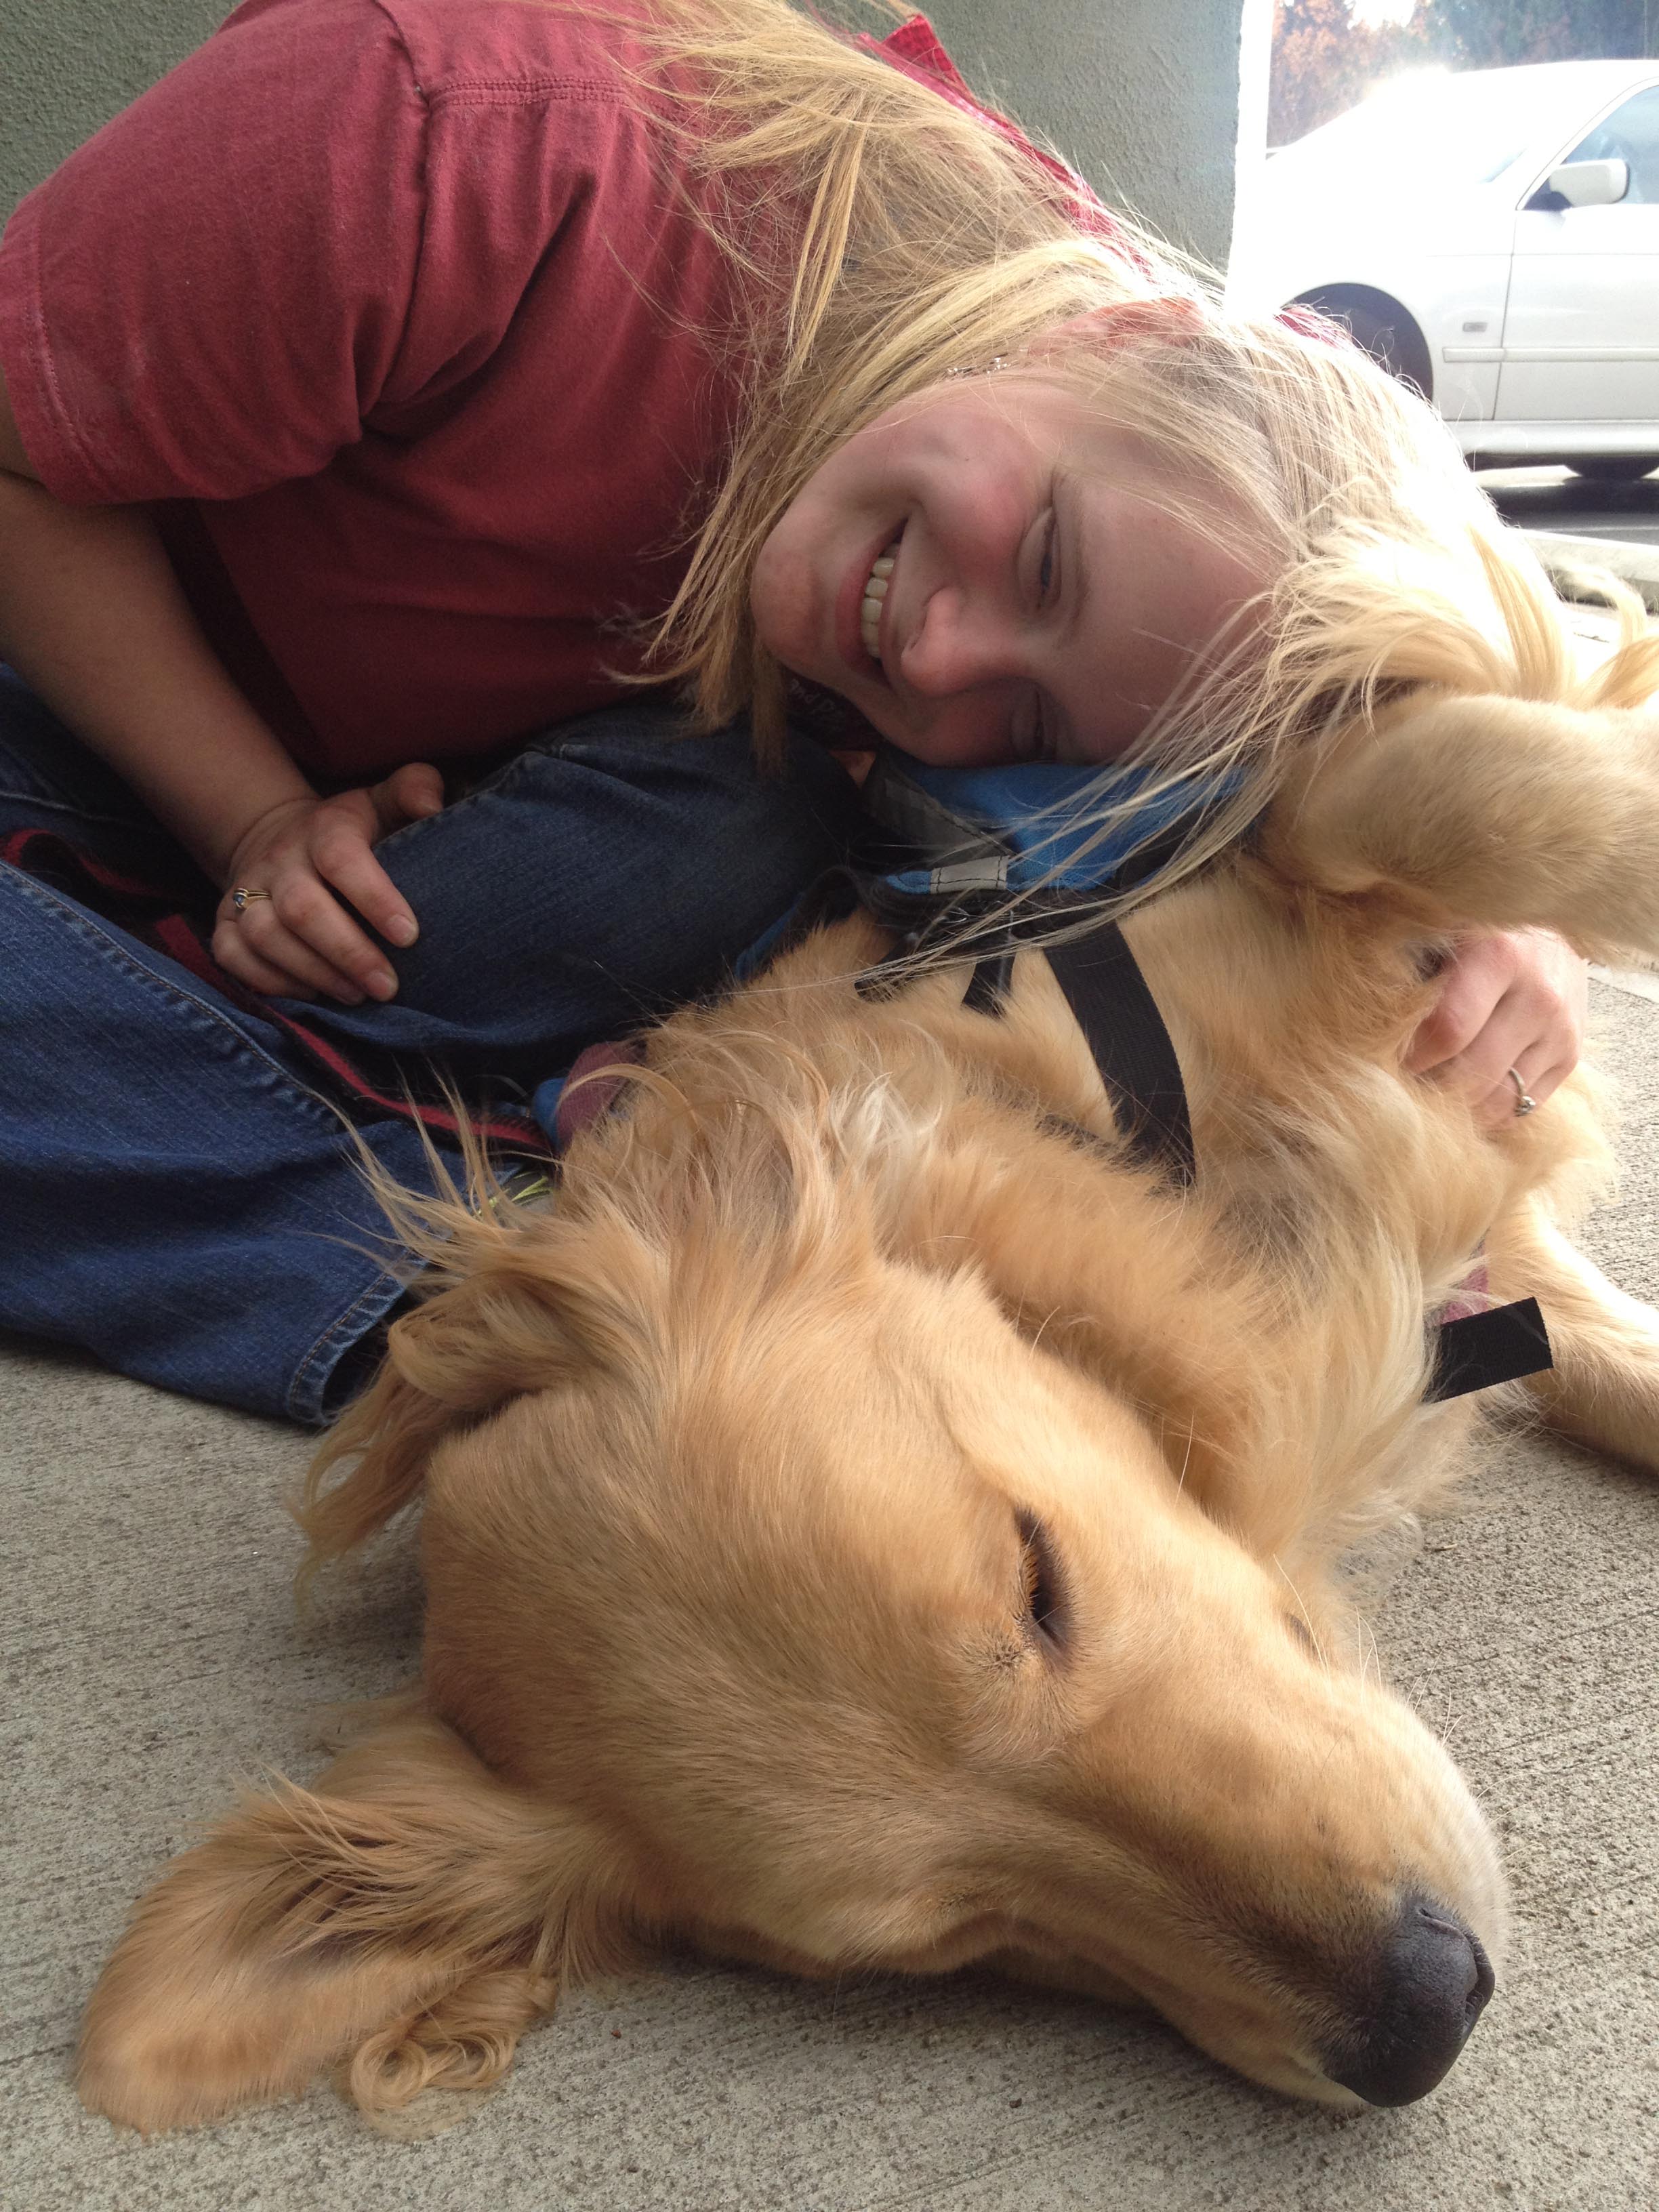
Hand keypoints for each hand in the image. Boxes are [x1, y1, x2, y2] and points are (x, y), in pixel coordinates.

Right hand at [212, 763, 443, 1001]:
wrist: (283, 840)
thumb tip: (431, 807)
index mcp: (324, 827)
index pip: (341, 858)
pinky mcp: (225, 921)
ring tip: (357, 996)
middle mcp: (279, 858)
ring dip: (314, 973)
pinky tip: (314, 995)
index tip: (409, 936)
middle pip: (301, 909)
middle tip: (387, 986)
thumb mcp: (386, 803)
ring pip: (266, 937)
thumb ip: (415, 790)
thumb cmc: (357, 833)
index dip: (374, 898)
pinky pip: (234, 957)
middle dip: (348, 953)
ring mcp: (247, 891)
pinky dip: (271, 982)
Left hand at [1405, 928, 1587, 1128]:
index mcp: (1500, 957)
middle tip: (1402, 1082)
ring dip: (1457, 1106)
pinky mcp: (1570, 1056)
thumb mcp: (1440, 926)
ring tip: (1429, 1089)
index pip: (1449, 1031)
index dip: (1411, 1054)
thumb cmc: (1476, 926)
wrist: (1548, 925)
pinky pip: (1521, 1107)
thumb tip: (1370, 1021)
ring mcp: (1560, 1031)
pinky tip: (1462, 1093)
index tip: (1388, 1056)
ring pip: (1499, 1101)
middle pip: (1473, 1073)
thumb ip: (1408, 967)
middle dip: (1429, 1086)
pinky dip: (1486, 1110)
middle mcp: (1539, 997)